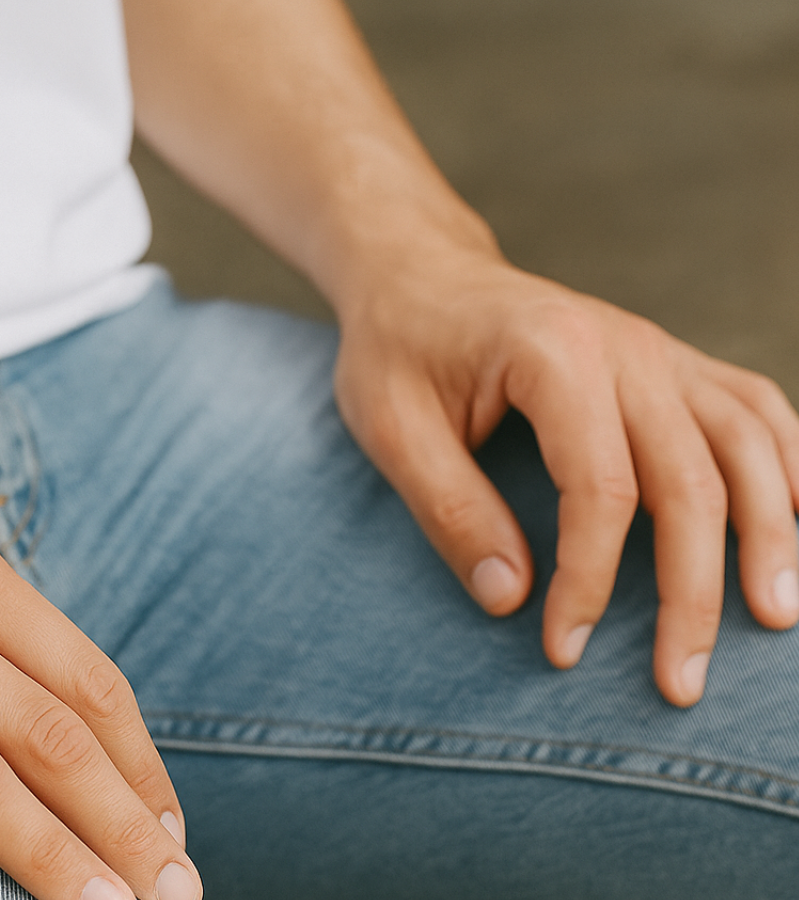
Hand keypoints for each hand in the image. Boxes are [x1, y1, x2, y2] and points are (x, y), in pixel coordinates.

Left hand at [332, 251, 798, 705]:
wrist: (420, 273)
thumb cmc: (397, 347)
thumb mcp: (388, 425)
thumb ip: (448, 508)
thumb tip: (510, 599)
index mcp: (552, 353)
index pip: (601, 489)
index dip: (591, 580)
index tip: (562, 647)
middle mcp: (625, 346)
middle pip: (693, 481)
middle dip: (691, 593)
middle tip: (680, 683)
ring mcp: (659, 349)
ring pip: (749, 444)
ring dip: (773, 535)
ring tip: (776, 617)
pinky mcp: (673, 361)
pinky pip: (756, 411)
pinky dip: (788, 468)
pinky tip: (794, 523)